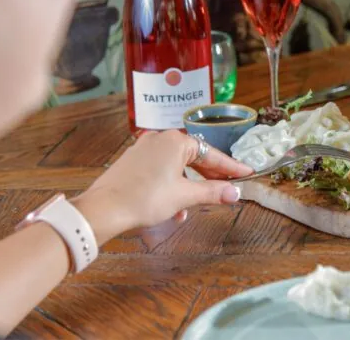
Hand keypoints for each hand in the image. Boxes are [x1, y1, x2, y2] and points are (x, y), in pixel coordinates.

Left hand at [71, 130, 252, 243]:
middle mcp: (160, 139)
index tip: (247, 173)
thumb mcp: (183, 196)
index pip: (212, 154)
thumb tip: (235, 192)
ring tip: (191, 209)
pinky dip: (171, 186)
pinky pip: (161, 170)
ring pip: (177, 166)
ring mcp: (144, 149)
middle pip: (195, 158)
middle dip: (209, 177)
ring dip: (188, 187)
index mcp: (175, 141)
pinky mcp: (132, 161)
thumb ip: (212, 192)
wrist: (102, 210)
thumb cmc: (144, 199)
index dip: (231, 167)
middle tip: (227, 189)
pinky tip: (171, 208)